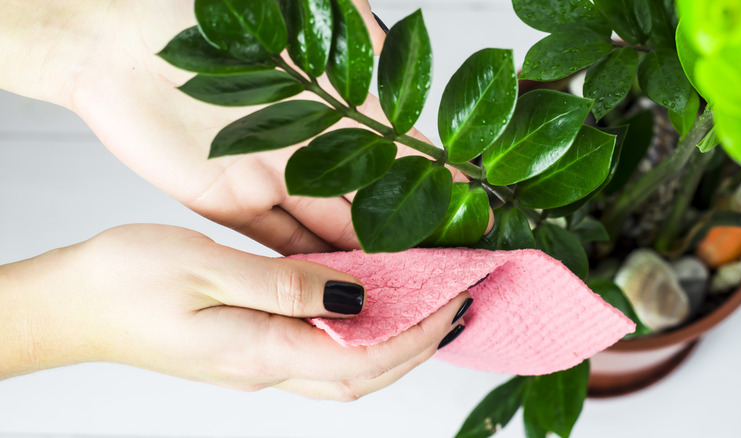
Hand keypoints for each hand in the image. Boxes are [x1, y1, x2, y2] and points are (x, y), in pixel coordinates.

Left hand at [0, 0, 462, 254]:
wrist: (111, 37)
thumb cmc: (205, 13)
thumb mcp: (302, 13)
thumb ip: (355, 36)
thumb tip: (401, 45)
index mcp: (335, 104)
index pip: (399, 155)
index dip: (433, 187)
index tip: (469, 218)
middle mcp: (311, 147)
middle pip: (370, 202)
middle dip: (406, 238)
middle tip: (446, 276)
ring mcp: (271, 177)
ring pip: (329, 230)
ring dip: (363, 262)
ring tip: (403, 296)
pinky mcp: (230, 201)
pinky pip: (278, 242)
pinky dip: (308, 267)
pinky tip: (339, 292)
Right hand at [0, 224, 470, 398]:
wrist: (72, 305)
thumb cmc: (124, 280)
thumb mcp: (205, 267)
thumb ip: (284, 287)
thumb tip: (355, 299)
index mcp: (259, 351)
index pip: (364, 359)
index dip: (420, 336)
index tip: (458, 302)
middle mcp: (265, 368)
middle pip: (365, 376)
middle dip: (421, 345)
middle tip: (460, 303)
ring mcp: (256, 364)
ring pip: (345, 369)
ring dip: (394, 345)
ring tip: (429, 306)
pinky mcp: (248, 350)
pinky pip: (319, 352)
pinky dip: (358, 336)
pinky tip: (369, 305)